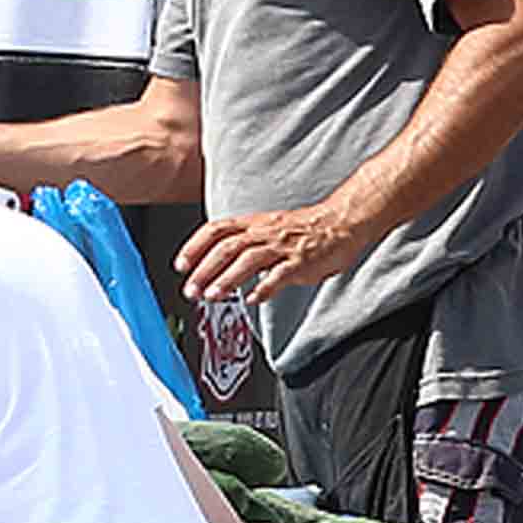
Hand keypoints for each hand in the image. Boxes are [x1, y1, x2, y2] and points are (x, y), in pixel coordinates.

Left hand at [179, 197, 365, 301]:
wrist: (342, 222)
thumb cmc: (308, 229)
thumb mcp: (271, 230)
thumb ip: (248, 247)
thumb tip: (226, 268)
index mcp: (255, 224)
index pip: (216, 230)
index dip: (194, 247)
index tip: (180, 265)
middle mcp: (265, 233)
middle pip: (226, 248)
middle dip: (204, 270)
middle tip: (191, 290)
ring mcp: (283, 247)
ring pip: (248, 260)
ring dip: (227, 279)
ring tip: (212, 296)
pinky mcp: (301, 261)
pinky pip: (279, 275)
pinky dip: (264, 288)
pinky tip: (253, 300)